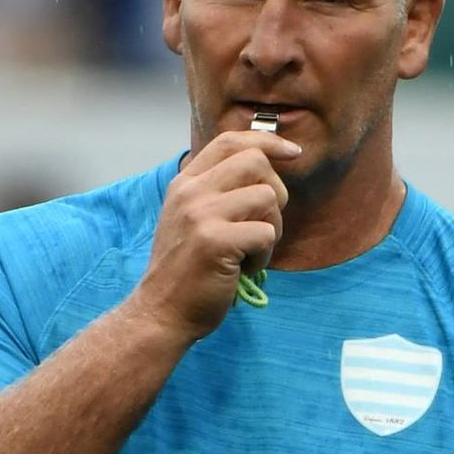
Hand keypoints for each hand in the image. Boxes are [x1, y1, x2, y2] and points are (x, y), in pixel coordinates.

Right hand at [127, 131, 299, 342]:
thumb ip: (217, 191)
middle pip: (255, 161)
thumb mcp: (190, 218)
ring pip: (267, 197)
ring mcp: (200, 214)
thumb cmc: (186, 270)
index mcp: (185, 183)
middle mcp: (191, 192)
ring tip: (250, 252)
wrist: (161, 312)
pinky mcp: (215, 241)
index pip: (230, 141)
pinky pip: (266, 233)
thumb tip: (265, 166)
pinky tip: (244, 269)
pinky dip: (264, 256)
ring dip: (272, 229)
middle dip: (276, 191)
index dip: (267, 141)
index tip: (292, 152)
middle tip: (264, 224)